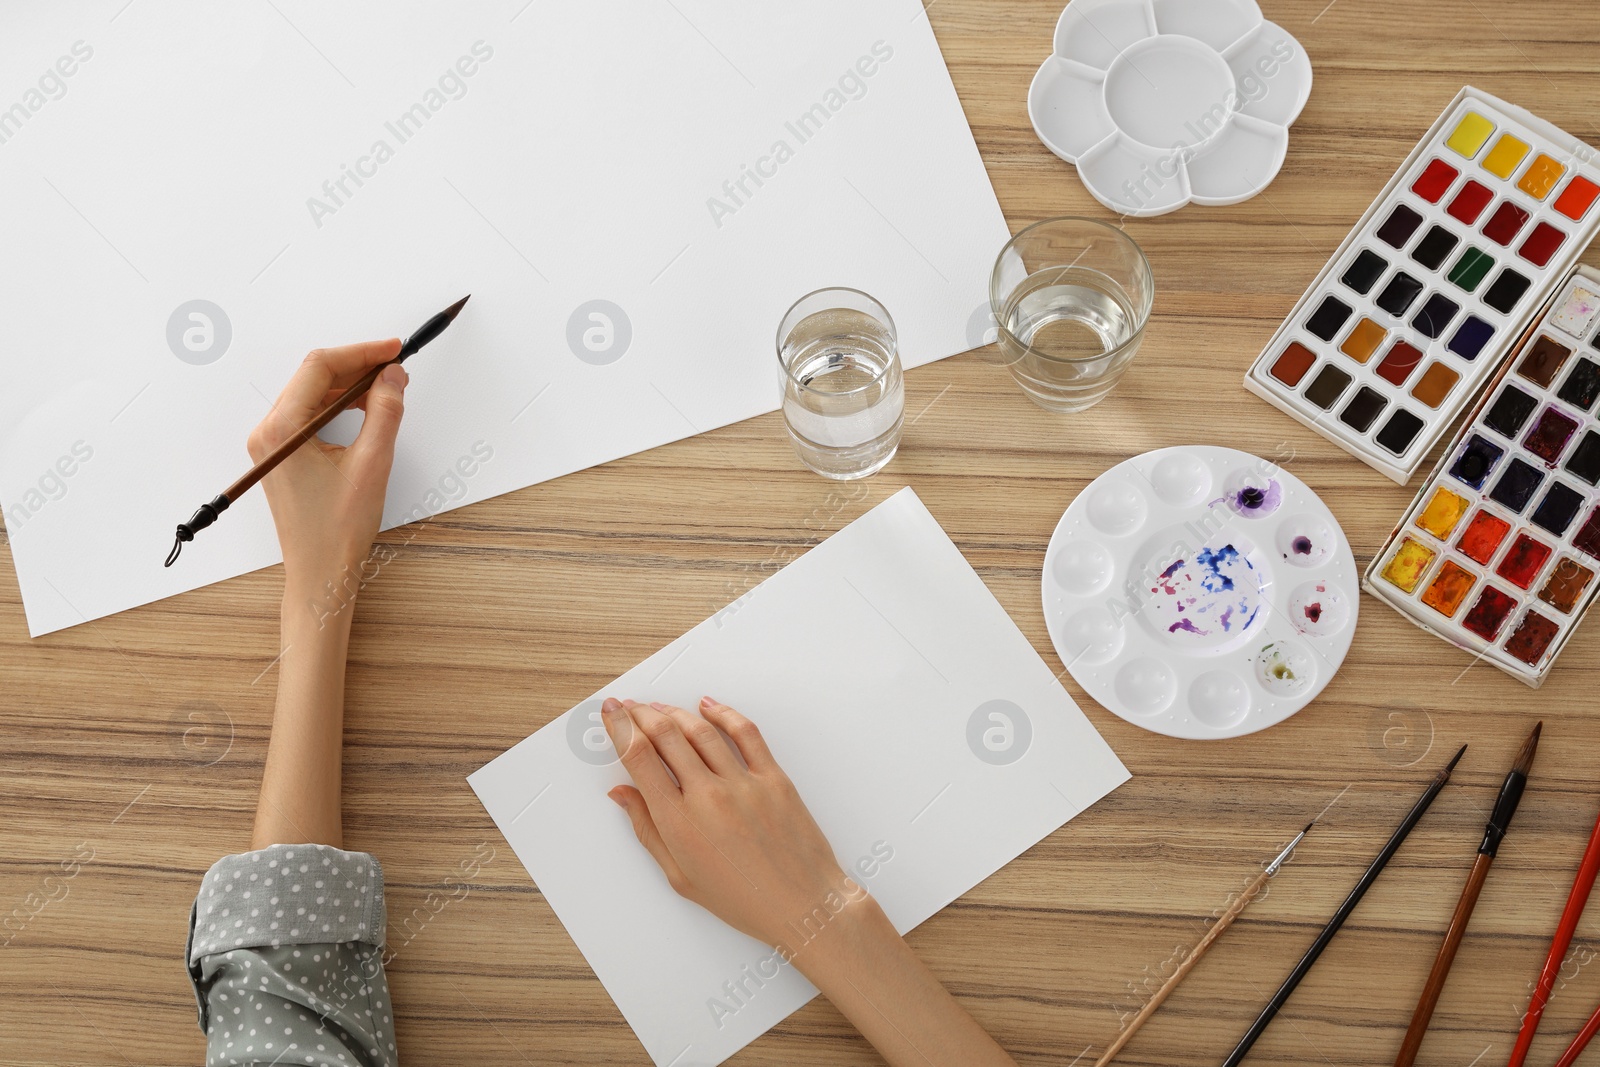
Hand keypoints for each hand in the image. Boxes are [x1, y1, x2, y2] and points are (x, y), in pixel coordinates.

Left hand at [248, 340, 407, 591]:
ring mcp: (272, 443)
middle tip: (396, 367)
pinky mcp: (282, 454)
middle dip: (357, 366)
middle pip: (313, 376)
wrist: (319, 571)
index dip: (361, 352)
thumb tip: (392, 377)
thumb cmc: (337, 530)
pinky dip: (339, 405)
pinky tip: (365, 408)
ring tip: (387, 388)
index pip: (320, 367)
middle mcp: (268, 432)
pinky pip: (310, 414)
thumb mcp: (372, 464)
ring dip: (350, 385)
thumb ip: (384, 412)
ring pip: (312, 393)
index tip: (393, 350)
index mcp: (282, 430)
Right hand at [602, 697, 869, 957]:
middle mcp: (708, 797)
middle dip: (640, 714)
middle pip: (665, 735)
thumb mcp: (680, 876)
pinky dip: (724, 714)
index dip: (619, 728)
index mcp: (679, 823)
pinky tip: (708, 706)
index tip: (611, 713)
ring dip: (674, 712)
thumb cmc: (742, 899)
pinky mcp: (773, 778)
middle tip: (629, 706)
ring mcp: (743, 784)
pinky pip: (745, 734)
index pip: (639, 758)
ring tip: (659, 707)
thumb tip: (622, 794)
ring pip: (700, 730)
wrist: (802, 905)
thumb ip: (647, 829)